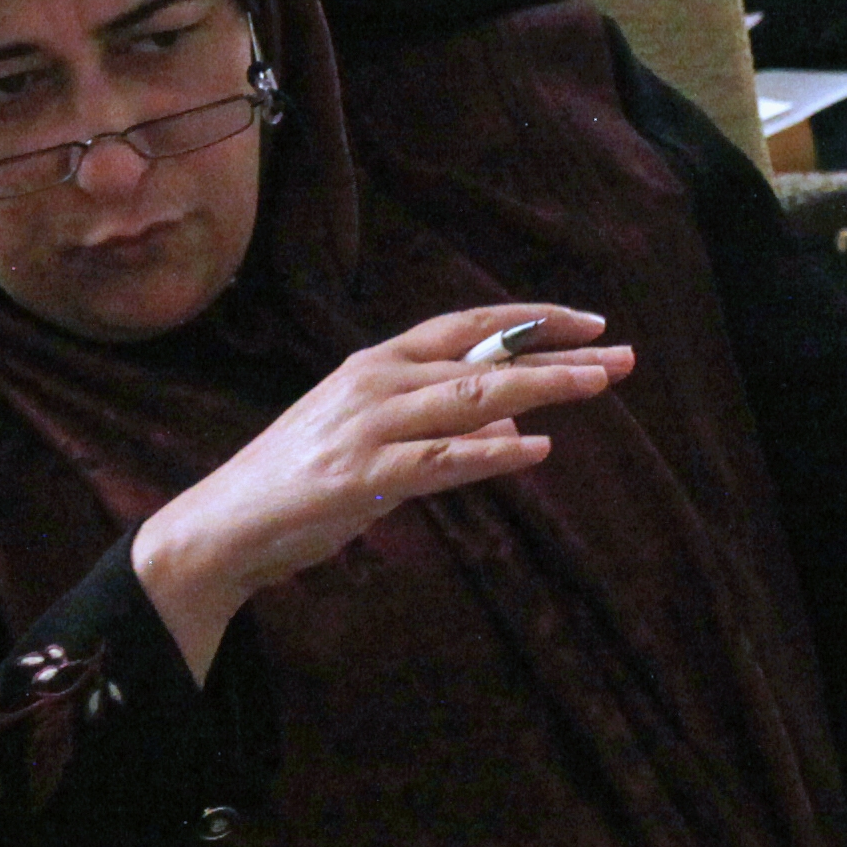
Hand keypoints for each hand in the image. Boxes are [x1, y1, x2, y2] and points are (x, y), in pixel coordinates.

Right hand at [131, 304, 633, 679]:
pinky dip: (488, 455)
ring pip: (470, 399)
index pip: (467, 327)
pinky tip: (534, 449)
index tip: (589, 324)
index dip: (532, 321)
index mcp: (375, 364)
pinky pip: (438, 460)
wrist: (224, 525)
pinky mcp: (360, 478)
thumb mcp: (375, 445)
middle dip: (558, 355)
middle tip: (621, 356)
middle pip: (483, 359)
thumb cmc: (299, 484)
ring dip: (540, 390)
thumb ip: (441, 433)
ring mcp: (366, 428)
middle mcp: (374, 383)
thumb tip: (516, 435)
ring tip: (597, 384)